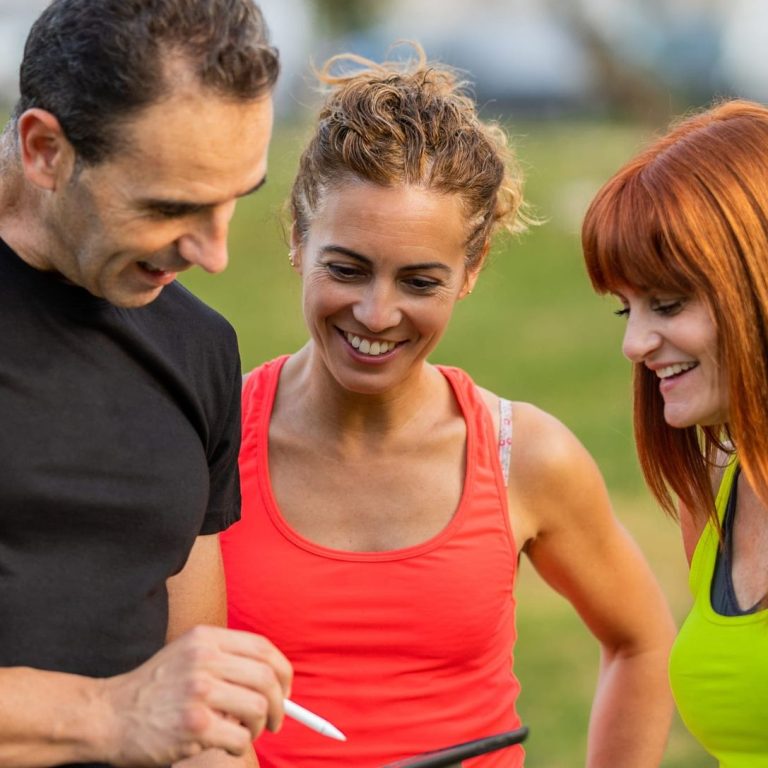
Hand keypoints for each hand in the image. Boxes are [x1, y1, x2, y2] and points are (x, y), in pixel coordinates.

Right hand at [97, 626, 291, 766]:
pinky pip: (240, 737)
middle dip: (280, 704)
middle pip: (266, 678)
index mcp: (206, 638)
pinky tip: (225, 745)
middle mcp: (204, 659)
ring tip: (246, 733)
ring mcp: (199, 691)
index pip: (262, 648)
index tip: (286, 690)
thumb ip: (225, 658)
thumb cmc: (154, 689)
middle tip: (275, 721)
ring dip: (259, 727)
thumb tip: (274, 679)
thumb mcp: (187, 654)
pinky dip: (240, 746)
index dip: (282, 671)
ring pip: (258, 707)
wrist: (107, 715)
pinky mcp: (195, 725)